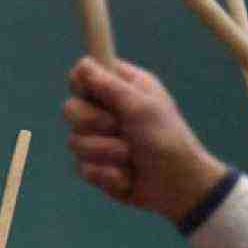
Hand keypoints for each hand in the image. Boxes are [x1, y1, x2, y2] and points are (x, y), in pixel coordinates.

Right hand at [63, 57, 228, 223]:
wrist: (177, 185)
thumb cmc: (166, 139)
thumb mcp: (141, 107)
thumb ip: (109, 86)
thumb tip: (83, 63)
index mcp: (121, 88)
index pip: (83, 74)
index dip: (81, 83)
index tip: (92, 93)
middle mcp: (106, 111)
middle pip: (70, 108)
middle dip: (93, 123)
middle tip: (119, 128)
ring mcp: (99, 140)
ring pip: (75, 141)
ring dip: (105, 152)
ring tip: (130, 157)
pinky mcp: (96, 167)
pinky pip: (83, 168)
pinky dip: (106, 174)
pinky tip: (126, 177)